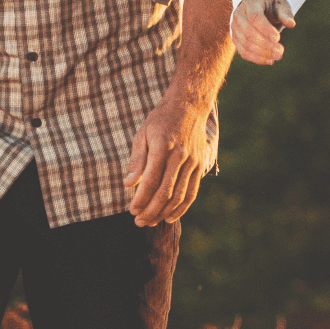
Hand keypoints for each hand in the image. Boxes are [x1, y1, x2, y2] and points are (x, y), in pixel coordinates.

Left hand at [125, 93, 213, 225]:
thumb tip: (128, 184)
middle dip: (151, 211)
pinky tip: (170, 217)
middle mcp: (180, 155)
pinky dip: (182, 207)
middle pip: (166, 191)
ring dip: (165, 212)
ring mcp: (193, 161)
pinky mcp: (201, 165)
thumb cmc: (161, 120)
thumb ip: (136, 160)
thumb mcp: (143, 134)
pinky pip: (192, 191)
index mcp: (162, 146)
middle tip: (139, 222)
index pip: (150, 180)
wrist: (189, 106)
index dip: (141, 199)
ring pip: (180, 195)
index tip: (132, 210)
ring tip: (151, 222)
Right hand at [233, 0, 294, 65]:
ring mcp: (235, 28)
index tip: (278, 38)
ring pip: (245, 44)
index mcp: (250, 3)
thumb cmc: (271, 6)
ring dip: (262, 53)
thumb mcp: (280, 5)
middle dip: (265, 44)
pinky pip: (243, 52)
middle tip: (281, 51)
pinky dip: (256, 58)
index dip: (265, 29)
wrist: (257, 7)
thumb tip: (291, 24)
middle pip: (248, 32)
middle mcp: (238, 15)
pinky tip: (270, 60)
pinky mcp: (236, 39)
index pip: (254, 17)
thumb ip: (285, 14)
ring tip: (277, 56)